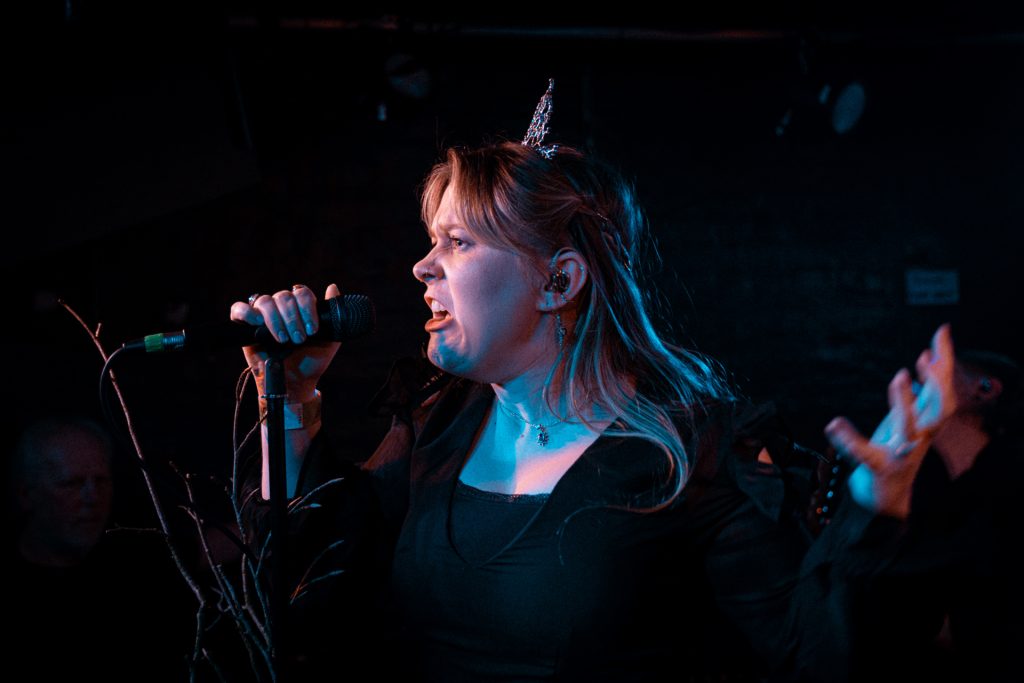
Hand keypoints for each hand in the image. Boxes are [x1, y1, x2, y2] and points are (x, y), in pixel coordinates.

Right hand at [229, 283, 342, 400]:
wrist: (296, 383)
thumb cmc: (311, 361)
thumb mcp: (330, 338)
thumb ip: (332, 314)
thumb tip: (333, 287)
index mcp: (299, 308)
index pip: (301, 293)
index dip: (307, 308)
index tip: (313, 330)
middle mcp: (280, 308)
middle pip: (284, 296)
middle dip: (293, 319)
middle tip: (299, 339)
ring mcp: (261, 316)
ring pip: (265, 301)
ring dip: (276, 320)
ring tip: (283, 340)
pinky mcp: (244, 327)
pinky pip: (239, 309)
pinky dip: (247, 313)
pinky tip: (258, 323)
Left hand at [824, 324, 955, 517]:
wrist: (887, 496)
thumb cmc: (897, 451)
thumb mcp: (907, 420)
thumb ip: (917, 394)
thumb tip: (924, 362)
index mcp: (926, 424)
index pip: (943, 390)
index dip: (944, 364)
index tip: (940, 334)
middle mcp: (919, 438)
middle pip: (940, 409)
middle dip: (937, 382)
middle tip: (925, 357)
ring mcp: (901, 453)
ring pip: (910, 429)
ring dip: (906, 403)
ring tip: (898, 377)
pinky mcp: (879, 468)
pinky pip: (865, 454)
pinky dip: (849, 439)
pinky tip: (834, 424)